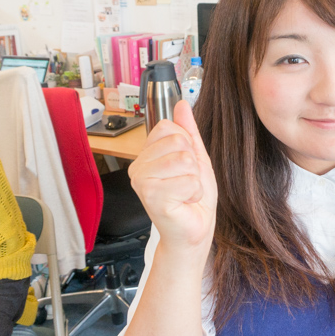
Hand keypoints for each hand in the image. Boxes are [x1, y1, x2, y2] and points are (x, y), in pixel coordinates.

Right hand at [129, 100, 217, 255]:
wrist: (193, 231)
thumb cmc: (193, 199)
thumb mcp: (196, 158)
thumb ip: (188, 131)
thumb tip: (182, 104)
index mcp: (146, 155)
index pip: (168, 127)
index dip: (187, 145)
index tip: (184, 168)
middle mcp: (138, 167)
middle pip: (178, 141)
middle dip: (193, 164)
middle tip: (186, 184)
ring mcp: (142, 181)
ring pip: (184, 160)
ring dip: (194, 180)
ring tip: (185, 194)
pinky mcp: (151, 197)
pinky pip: (188, 181)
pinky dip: (194, 193)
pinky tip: (184, 203)